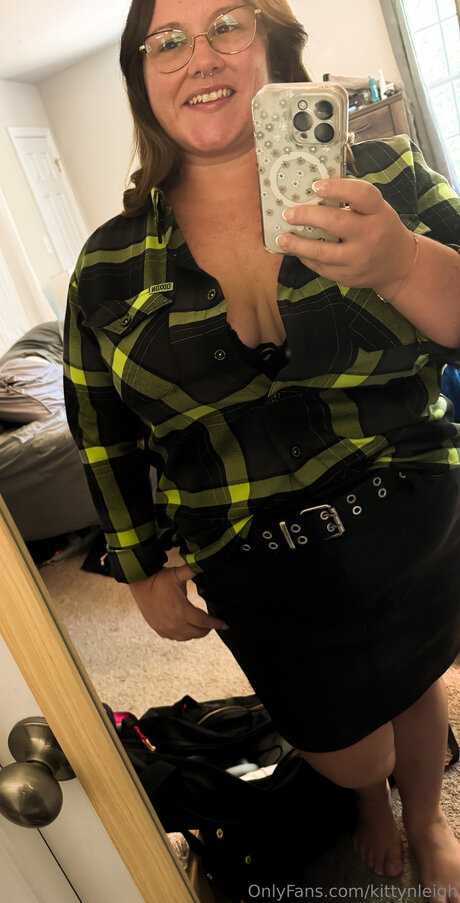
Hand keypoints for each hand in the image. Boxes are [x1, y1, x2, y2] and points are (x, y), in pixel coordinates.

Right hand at [129, 564, 228, 640]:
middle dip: (207, 629)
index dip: (216, 624)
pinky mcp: (159, 629)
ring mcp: (166, 628)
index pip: (204, 622)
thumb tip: (205, 562)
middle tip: (213, 624)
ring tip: (201, 627)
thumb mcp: (178, 574)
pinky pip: (175, 638)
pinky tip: (186, 629)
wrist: (139, 584)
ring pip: (187, 637)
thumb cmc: (159, 579)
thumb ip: (193, 570)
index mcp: (182, 611)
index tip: (224, 624)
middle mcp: (175, 623)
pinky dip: (183, 635)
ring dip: (195, 633)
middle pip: (197, 633)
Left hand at [275, 178, 416, 297]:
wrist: (398, 265)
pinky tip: (296, 250)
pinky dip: (306, 258)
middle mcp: (370, 235)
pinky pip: (322, 267)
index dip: (338, 188)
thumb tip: (314, 191)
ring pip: (323, 252)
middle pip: (336, 223)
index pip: (361, 195)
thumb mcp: (377, 210)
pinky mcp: (349, 276)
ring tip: (282, 239)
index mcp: (379, 212)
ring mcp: (359, 259)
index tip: (316, 186)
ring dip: (298, 245)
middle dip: (308, 216)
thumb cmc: (381, 228)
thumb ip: (353, 201)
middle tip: (289, 213)